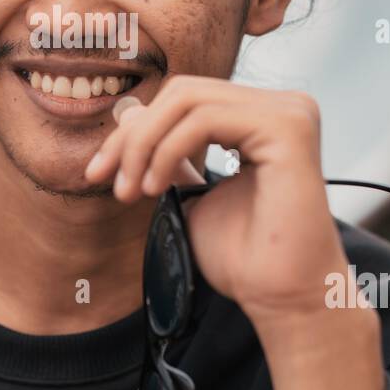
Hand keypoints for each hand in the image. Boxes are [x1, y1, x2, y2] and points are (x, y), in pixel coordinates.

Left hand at [84, 76, 350, 329]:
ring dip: (144, 146)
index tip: (99, 172)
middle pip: (183, 92)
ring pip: (188, 100)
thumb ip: (167, 149)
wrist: (280, 297)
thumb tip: (129, 110)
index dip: (135, 131)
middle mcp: (283, 106)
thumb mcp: (189, 191)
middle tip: (107, 181)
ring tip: (131, 191)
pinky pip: (205, 119)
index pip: (185, 99)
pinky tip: (156, 188)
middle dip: (134, 136)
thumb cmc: (243, 257)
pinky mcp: (289, 127)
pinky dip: (167, 151)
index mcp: (264, 117)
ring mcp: (290, 112)